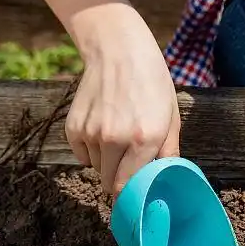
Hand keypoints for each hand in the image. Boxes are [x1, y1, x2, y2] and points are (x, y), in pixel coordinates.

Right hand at [65, 4, 180, 197]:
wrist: (119, 50)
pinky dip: (90, 150)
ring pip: (95, 168)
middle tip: (129, 162)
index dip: (131, 194)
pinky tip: (102, 127)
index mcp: (145, 139)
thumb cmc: (152, 81)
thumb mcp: (171, 115)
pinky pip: (81, 155)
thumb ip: (169, 151)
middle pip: (109, 183)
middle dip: (119, 178)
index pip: (129, 187)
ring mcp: (92, 134)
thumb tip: (166, 178)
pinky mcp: (74, 128)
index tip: (136, 194)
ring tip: (118, 135)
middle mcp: (115, 139)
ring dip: (106, 162)